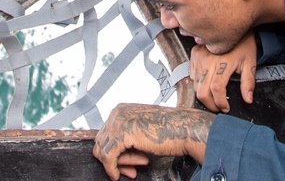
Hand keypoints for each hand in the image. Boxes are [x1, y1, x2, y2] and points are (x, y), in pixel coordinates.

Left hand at [93, 104, 213, 179]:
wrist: (183, 129)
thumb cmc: (167, 130)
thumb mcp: (140, 130)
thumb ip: (125, 136)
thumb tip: (109, 154)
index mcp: (120, 109)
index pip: (104, 135)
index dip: (112, 153)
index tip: (124, 165)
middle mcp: (117, 113)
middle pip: (101, 143)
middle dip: (113, 160)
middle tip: (128, 171)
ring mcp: (119, 122)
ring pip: (103, 151)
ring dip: (117, 165)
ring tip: (132, 171)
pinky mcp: (123, 134)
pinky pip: (108, 157)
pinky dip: (111, 169)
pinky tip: (118, 175)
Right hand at [191, 32, 257, 112]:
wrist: (235, 24)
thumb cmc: (244, 44)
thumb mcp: (250, 63)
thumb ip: (248, 83)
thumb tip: (248, 100)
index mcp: (223, 63)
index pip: (216, 89)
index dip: (220, 102)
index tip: (226, 108)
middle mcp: (208, 60)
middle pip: (202, 91)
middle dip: (210, 104)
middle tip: (219, 107)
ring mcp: (199, 56)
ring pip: (196, 85)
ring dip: (204, 95)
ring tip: (215, 97)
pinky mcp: (194, 53)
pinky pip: (193, 74)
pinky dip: (199, 83)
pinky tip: (208, 83)